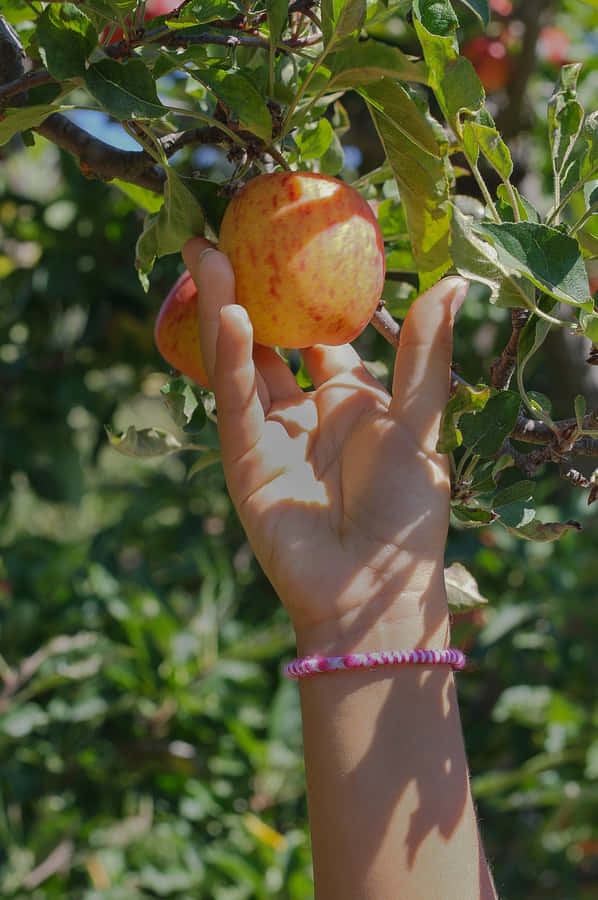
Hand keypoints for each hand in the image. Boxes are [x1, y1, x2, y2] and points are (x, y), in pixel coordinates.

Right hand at [183, 238, 467, 654]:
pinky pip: (236, 402)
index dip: (306, 292)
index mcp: (354, 403)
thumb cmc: (409, 511)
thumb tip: (454, 281)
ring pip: (243, 363)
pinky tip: (230, 313)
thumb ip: (425, 353)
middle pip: (272, 341)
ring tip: (205, 254)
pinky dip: (230, 359)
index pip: (323, 335)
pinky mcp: (246, 461)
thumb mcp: (420, 421)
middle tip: (226, 236)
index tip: (289, 243)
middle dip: (249, 292)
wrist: (370, 593)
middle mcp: (309, 415)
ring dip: (224, 311)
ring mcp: (274, 436)